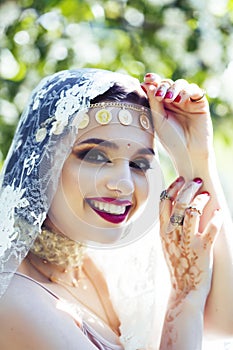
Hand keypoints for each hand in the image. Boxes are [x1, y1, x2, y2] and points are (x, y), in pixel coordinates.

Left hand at [141, 74, 213, 174]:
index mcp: (162, 104)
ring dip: (174, 88)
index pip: (158, 87)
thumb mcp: (158, 119)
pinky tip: (179, 100)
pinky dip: (187, 91)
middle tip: (159, 95)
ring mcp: (187, 101)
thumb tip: (146, 83)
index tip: (147, 79)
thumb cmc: (171, 139)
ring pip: (181, 84)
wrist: (188, 152)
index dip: (153, 80)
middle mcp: (175, 100)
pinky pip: (195, 90)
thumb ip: (153, 101)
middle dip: (163, 86)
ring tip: (169, 98)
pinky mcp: (200, 103)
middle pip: (168, 83)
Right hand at [159, 176, 222, 300]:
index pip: (164, 202)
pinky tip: (219, 213)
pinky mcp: (203, 250)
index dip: (173, 188)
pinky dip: (217, 218)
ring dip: (201, 200)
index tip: (180, 180)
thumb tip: (177, 207)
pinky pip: (211, 229)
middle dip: (188, 188)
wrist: (184, 290)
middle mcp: (173, 235)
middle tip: (196, 182)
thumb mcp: (167, 244)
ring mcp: (187, 242)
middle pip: (178, 203)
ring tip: (207, 195)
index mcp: (163, 232)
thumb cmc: (178, 265)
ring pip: (192, 212)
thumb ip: (170, 227)